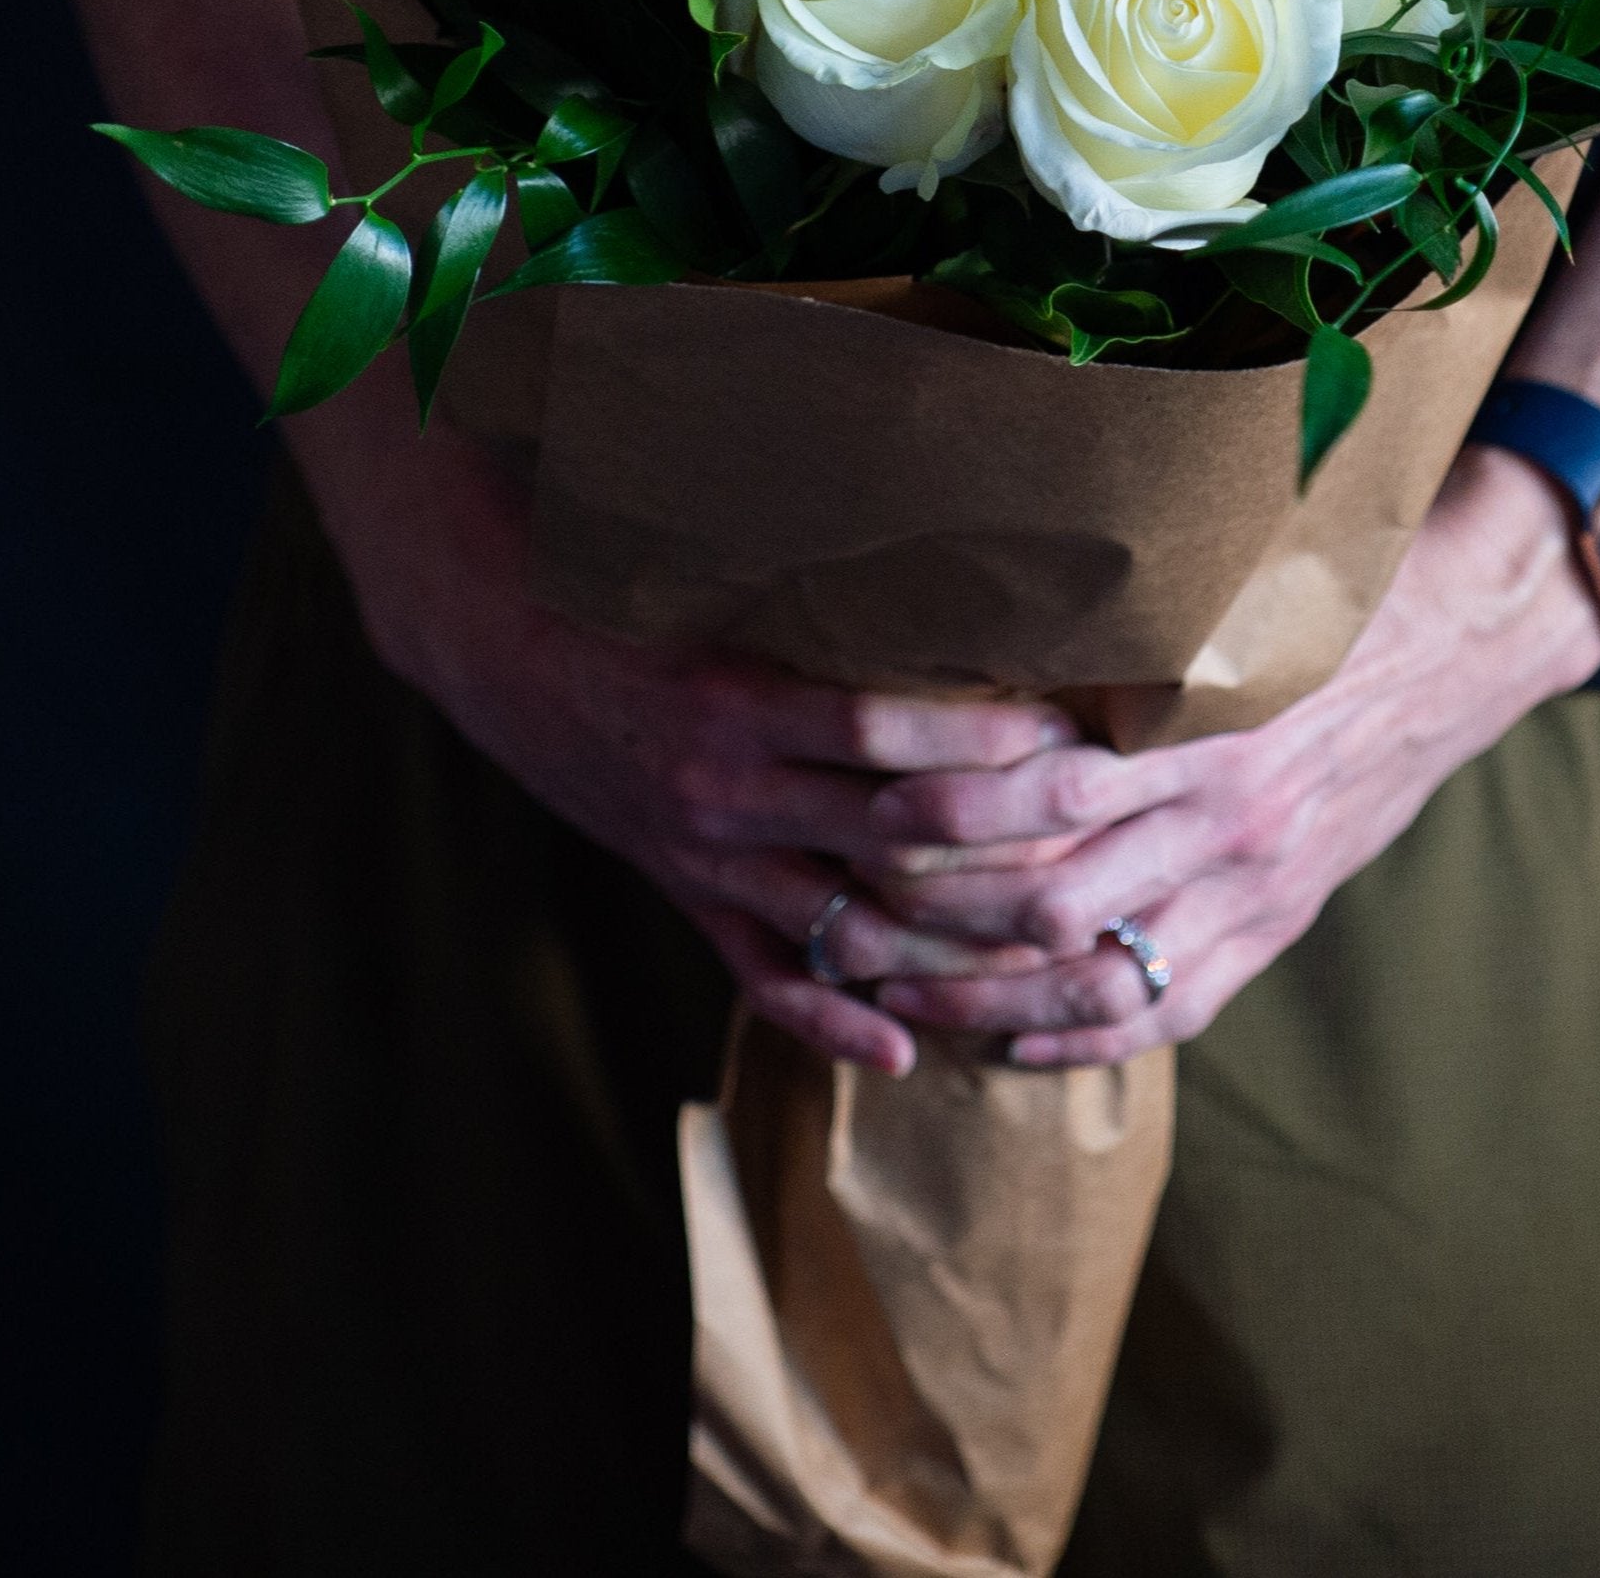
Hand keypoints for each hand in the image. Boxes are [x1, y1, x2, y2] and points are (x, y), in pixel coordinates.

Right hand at [302, 411, 1076, 1076]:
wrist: (500, 640)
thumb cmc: (629, 586)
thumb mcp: (720, 573)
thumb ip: (824, 583)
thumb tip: (948, 551)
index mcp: (738, 694)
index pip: (880, 729)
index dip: (979, 740)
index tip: (1070, 731)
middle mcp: (726, 786)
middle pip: (885, 839)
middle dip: (996, 856)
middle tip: (1098, 856)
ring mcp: (705, 852)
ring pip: (841, 924)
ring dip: (942, 950)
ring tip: (1043, 961)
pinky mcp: (686, 890)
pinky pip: (764, 974)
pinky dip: (833, 1018)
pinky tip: (905, 1048)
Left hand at [856, 446, 1599, 1065]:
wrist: (1463, 641)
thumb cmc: (1324, 595)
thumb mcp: (1222, 596)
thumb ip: (1115, 629)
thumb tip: (974, 615)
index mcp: (1200, 719)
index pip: (1041, 780)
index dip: (943, 802)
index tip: (860, 802)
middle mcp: (1225, 813)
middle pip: (1046, 894)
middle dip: (932, 918)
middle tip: (839, 913)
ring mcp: (1256, 882)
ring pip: (1095, 974)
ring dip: (983, 994)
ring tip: (894, 991)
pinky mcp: (1280, 924)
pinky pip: (1169, 1010)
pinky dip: (1080, 1039)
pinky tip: (1010, 1045)